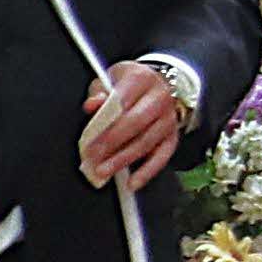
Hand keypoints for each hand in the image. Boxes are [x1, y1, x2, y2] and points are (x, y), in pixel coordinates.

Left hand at [80, 61, 180, 191]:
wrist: (159, 84)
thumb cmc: (130, 84)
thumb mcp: (111, 79)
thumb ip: (99, 92)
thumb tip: (92, 105)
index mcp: (142, 78)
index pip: (122, 101)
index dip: (104, 123)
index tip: (88, 141)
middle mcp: (160, 97)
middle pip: (135, 123)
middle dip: (112, 144)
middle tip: (92, 159)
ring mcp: (169, 118)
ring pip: (146, 142)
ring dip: (123, 160)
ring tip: (103, 171)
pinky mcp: (173, 135)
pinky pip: (163, 156)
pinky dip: (148, 171)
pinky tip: (132, 182)